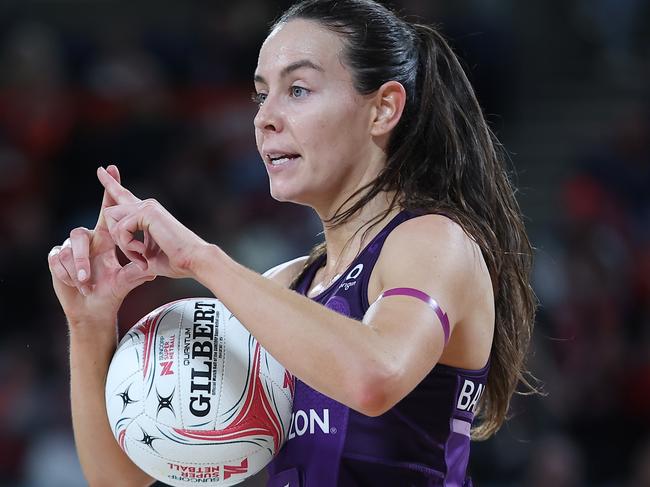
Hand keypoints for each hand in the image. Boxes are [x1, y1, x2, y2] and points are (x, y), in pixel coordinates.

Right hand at [48, 165, 155, 325]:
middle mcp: (89, 238)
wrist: (94, 309)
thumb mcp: (127, 282)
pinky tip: (77, 286)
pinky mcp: (57, 258)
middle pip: (81, 232)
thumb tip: (153, 269)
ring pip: (69, 250)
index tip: (112, 168)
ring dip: (77, 270)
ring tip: (86, 285)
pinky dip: (68, 276)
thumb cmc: (112, 292)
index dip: (110, 191)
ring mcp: (70, 247)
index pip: (108, 211)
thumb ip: (138, 273)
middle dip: (84, 258)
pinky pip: (58, 260)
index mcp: (106, 238)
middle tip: (88, 278)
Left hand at [97, 166, 208, 279]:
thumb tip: (128, 268)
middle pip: (109, 211)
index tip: (100, 169)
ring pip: (112, 220)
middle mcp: (147, 205)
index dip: (110, 183)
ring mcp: (147, 206)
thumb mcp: (149, 258)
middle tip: (137, 256)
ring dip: (123, 245)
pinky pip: (121, 228)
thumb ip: (135, 254)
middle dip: (116, 237)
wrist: (193, 260)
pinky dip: (128, 246)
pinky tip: (143, 253)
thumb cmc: (176, 262)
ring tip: (142, 257)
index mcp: (147, 214)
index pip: (123, 195)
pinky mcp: (146, 212)